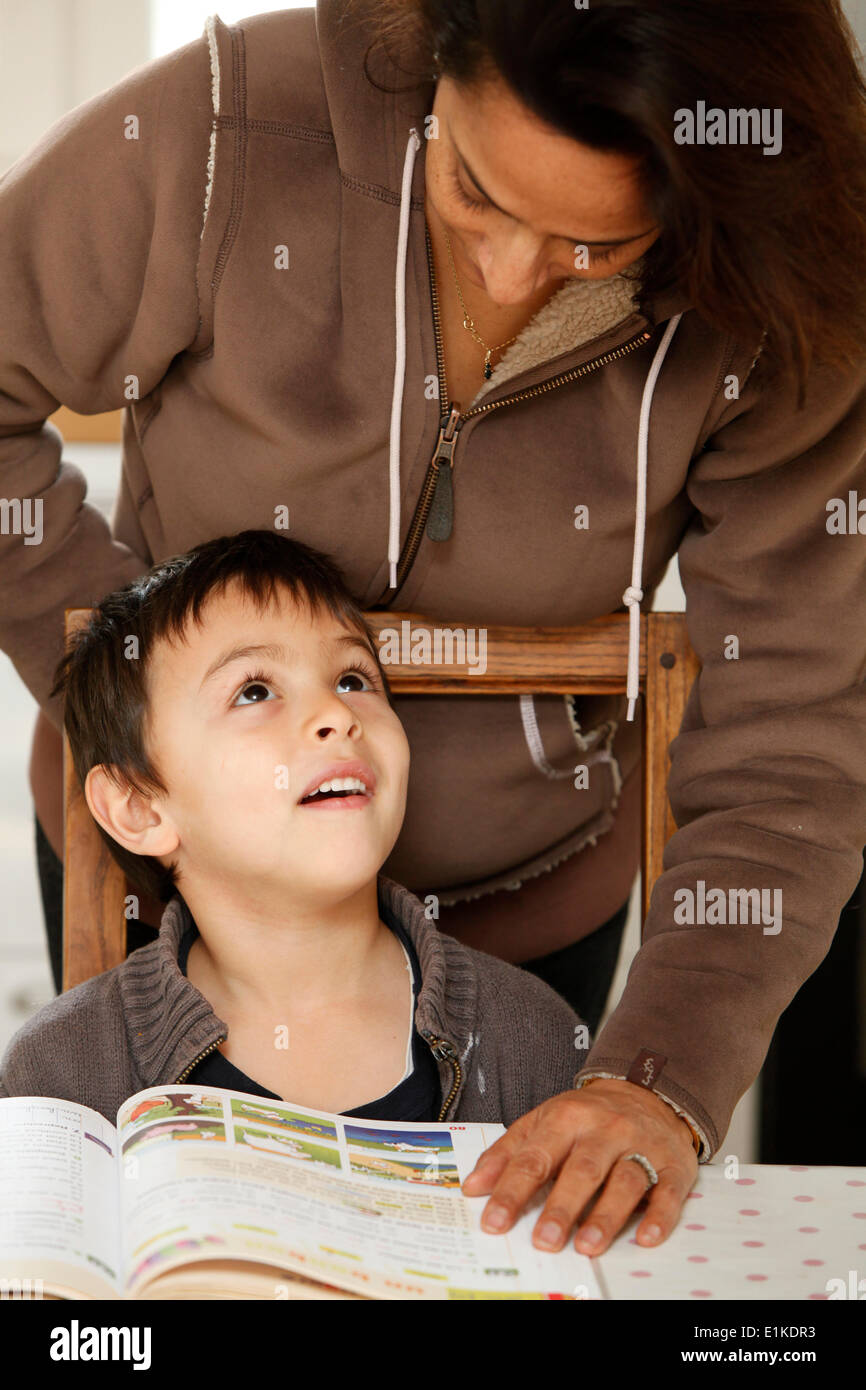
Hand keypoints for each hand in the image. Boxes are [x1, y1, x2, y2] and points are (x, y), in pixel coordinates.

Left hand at [461, 1078, 697, 1254]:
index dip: (513, 1191)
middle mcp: (605, 1129)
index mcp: (567, 1116)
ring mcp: (642, 1145)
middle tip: (543, 1241)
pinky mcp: (673, 1164)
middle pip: (582, 1169)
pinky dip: (659, 1216)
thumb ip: (507, 1153)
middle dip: (562, 1207)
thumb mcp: (542, 1122)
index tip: (494, 1222)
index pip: (535, 1157)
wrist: (647, 1093)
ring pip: (625, 1180)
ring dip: (607, 1215)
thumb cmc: (588, 1117)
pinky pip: (669, 1191)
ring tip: (587, 1246)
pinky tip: (646, 1237)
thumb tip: (472, 1188)